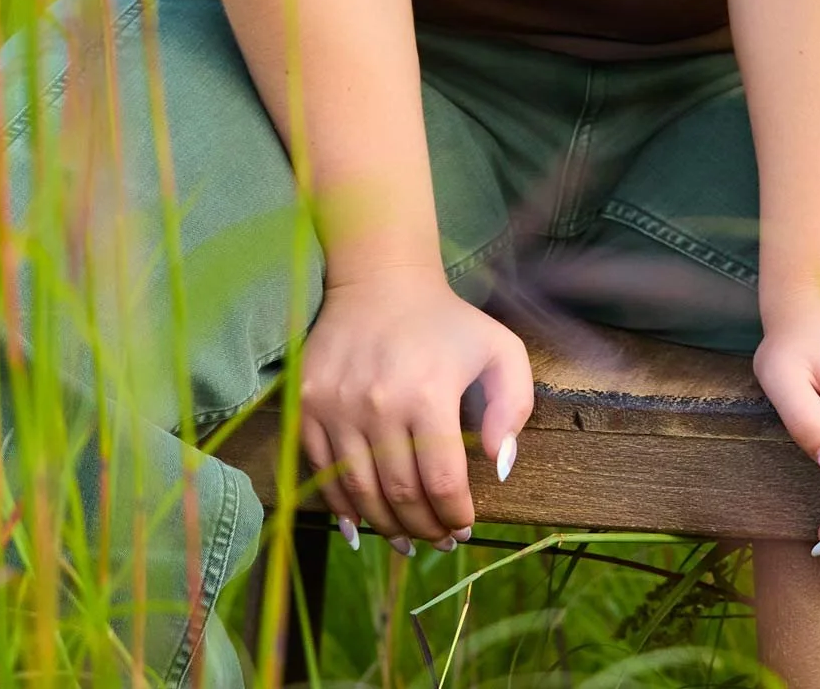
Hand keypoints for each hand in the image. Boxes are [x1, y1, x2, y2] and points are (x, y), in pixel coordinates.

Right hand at [299, 269, 533, 550]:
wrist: (379, 278)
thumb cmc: (446, 320)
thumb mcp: (501, 350)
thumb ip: (513, 407)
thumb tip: (499, 466)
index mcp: (428, 393)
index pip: (442, 481)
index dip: (455, 516)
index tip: (464, 529)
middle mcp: (378, 404)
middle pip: (401, 494)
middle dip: (424, 529)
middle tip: (438, 541)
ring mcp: (336, 406)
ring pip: (360, 492)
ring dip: (387, 528)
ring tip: (407, 540)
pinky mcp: (307, 405)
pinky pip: (322, 474)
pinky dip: (342, 508)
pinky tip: (362, 526)